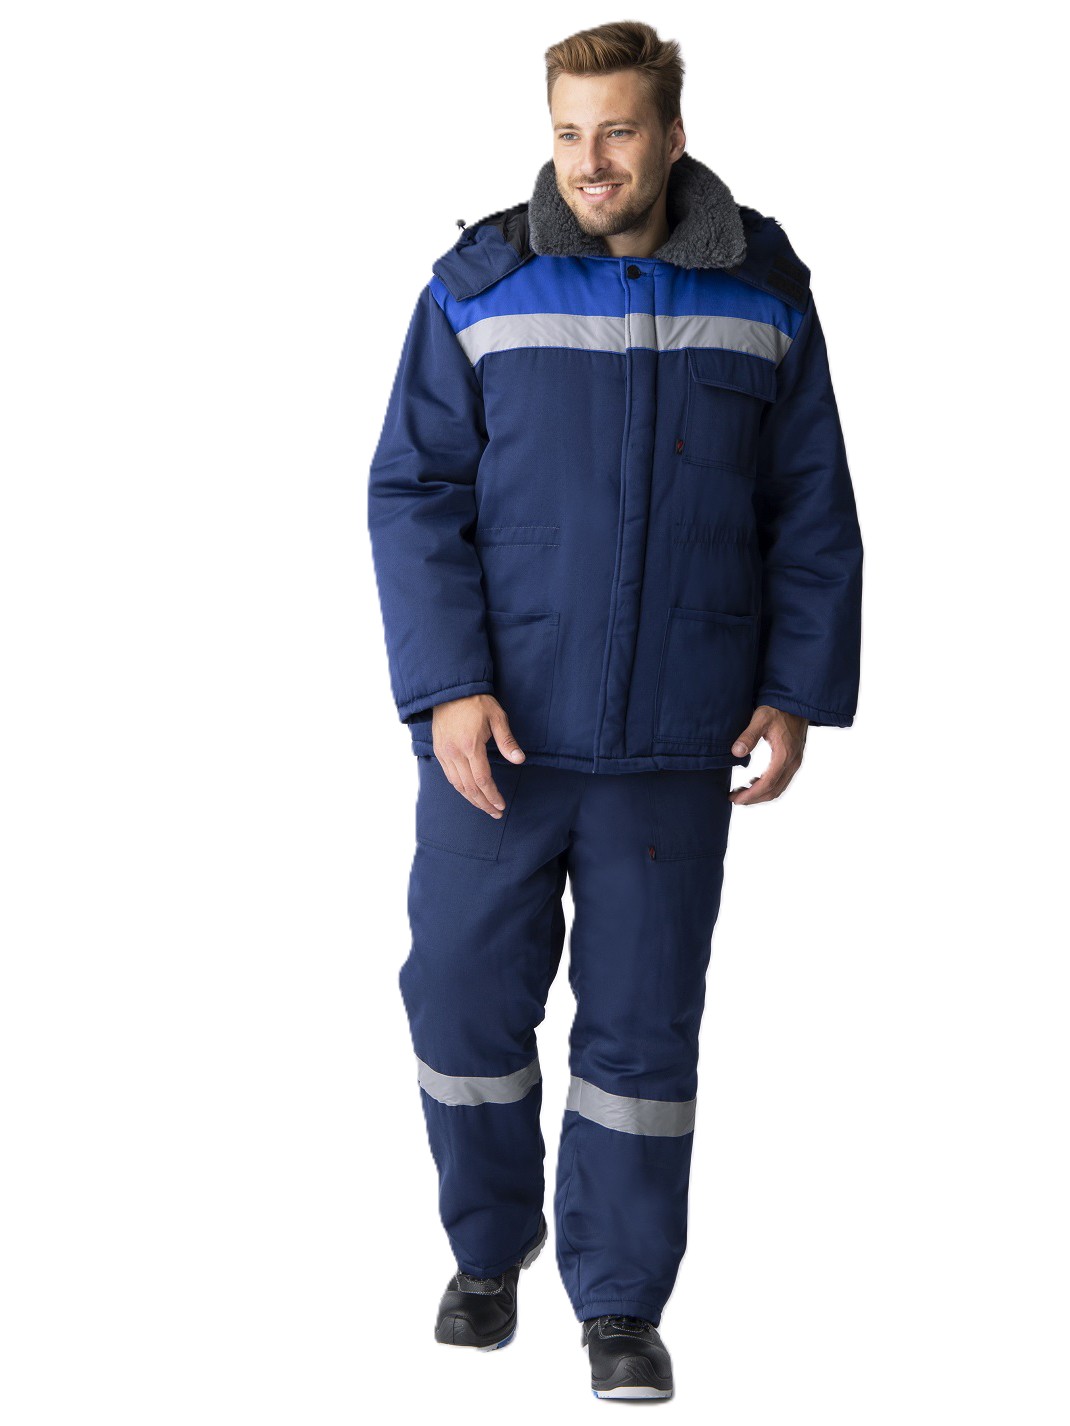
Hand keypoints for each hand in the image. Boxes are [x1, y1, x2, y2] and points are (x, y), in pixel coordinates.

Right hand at [431, 694, 525, 816]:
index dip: (492, 795)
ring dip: (471, 799)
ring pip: (457, 785)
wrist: (450, 691)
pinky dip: (460, 788)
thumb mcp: (497, 718)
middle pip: (469, 788)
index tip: (501, 805)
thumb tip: (519, 760)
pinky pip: (449, 777)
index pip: (482, 779)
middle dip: (483, 803)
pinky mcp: (439, 751)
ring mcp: (444, 753)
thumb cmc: (477, 703)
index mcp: (471, 745)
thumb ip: (507, 741)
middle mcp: (455, 753)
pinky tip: (469, 793)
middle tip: (495, 813)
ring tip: (484, 807)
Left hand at [728, 705, 807, 804]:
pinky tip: (753, 782)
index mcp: (785, 755)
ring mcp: (795, 762)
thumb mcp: (761, 718)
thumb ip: (748, 736)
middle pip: (773, 791)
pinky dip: (767, 786)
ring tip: (740, 793)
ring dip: (760, 794)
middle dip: (753, 798)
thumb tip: (736, 752)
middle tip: (734, 799)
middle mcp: (793, 762)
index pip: (767, 784)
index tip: (736, 799)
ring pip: (778, 788)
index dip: (751, 795)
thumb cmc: (778, 709)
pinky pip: (781, 780)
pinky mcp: (794, 759)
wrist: (797, 702)